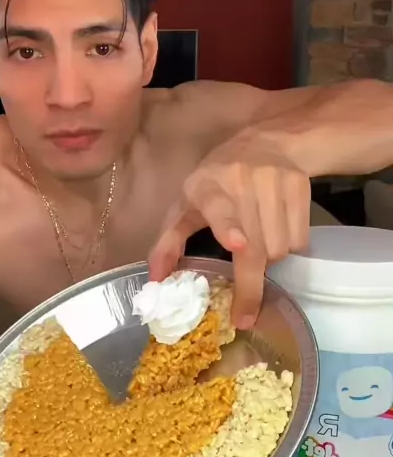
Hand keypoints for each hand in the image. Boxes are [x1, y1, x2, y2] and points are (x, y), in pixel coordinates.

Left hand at [149, 135, 310, 326]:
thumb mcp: (185, 206)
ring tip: (258, 244)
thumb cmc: (215, 182)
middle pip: (256, 246)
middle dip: (250, 286)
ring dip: (270, 260)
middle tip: (245, 313)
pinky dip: (290, 247)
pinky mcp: (300, 186)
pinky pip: (300, 239)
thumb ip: (168, 243)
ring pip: (281, 248)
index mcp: (207, 186)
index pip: (219, 206)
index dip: (229, 226)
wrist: (266, 142)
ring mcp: (275, 182)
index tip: (238, 244)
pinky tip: (277, 231)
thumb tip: (155, 281)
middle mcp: (242, 180)